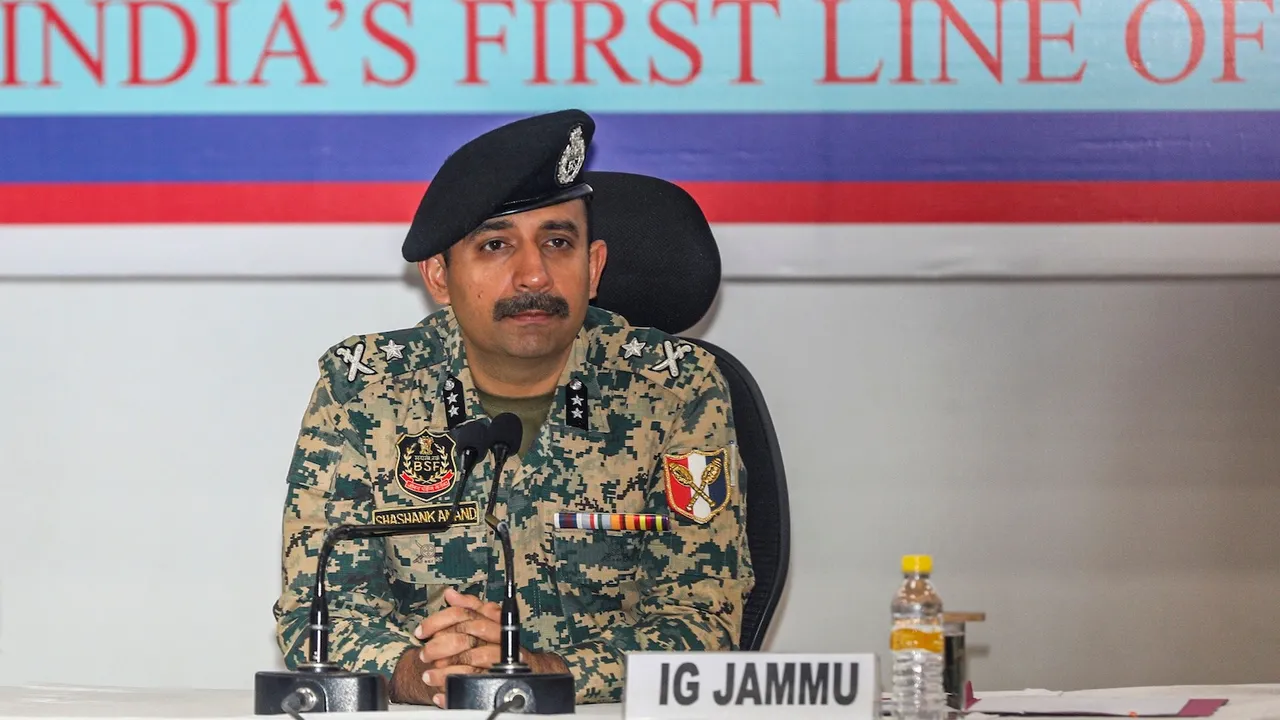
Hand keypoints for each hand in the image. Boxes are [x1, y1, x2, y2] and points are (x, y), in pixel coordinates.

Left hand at [411, 588, 569, 706]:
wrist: (531, 667)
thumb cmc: (504, 640)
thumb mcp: (489, 618)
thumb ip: (470, 606)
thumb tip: (451, 594)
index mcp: (494, 622)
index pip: (464, 616)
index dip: (439, 623)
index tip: (421, 632)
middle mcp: (498, 640)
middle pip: (466, 639)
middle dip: (440, 648)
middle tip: (424, 655)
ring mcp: (499, 661)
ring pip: (470, 663)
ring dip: (444, 672)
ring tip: (428, 676)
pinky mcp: (498, 681)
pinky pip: (475, 686)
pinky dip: (454, 692)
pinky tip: (442, 693)